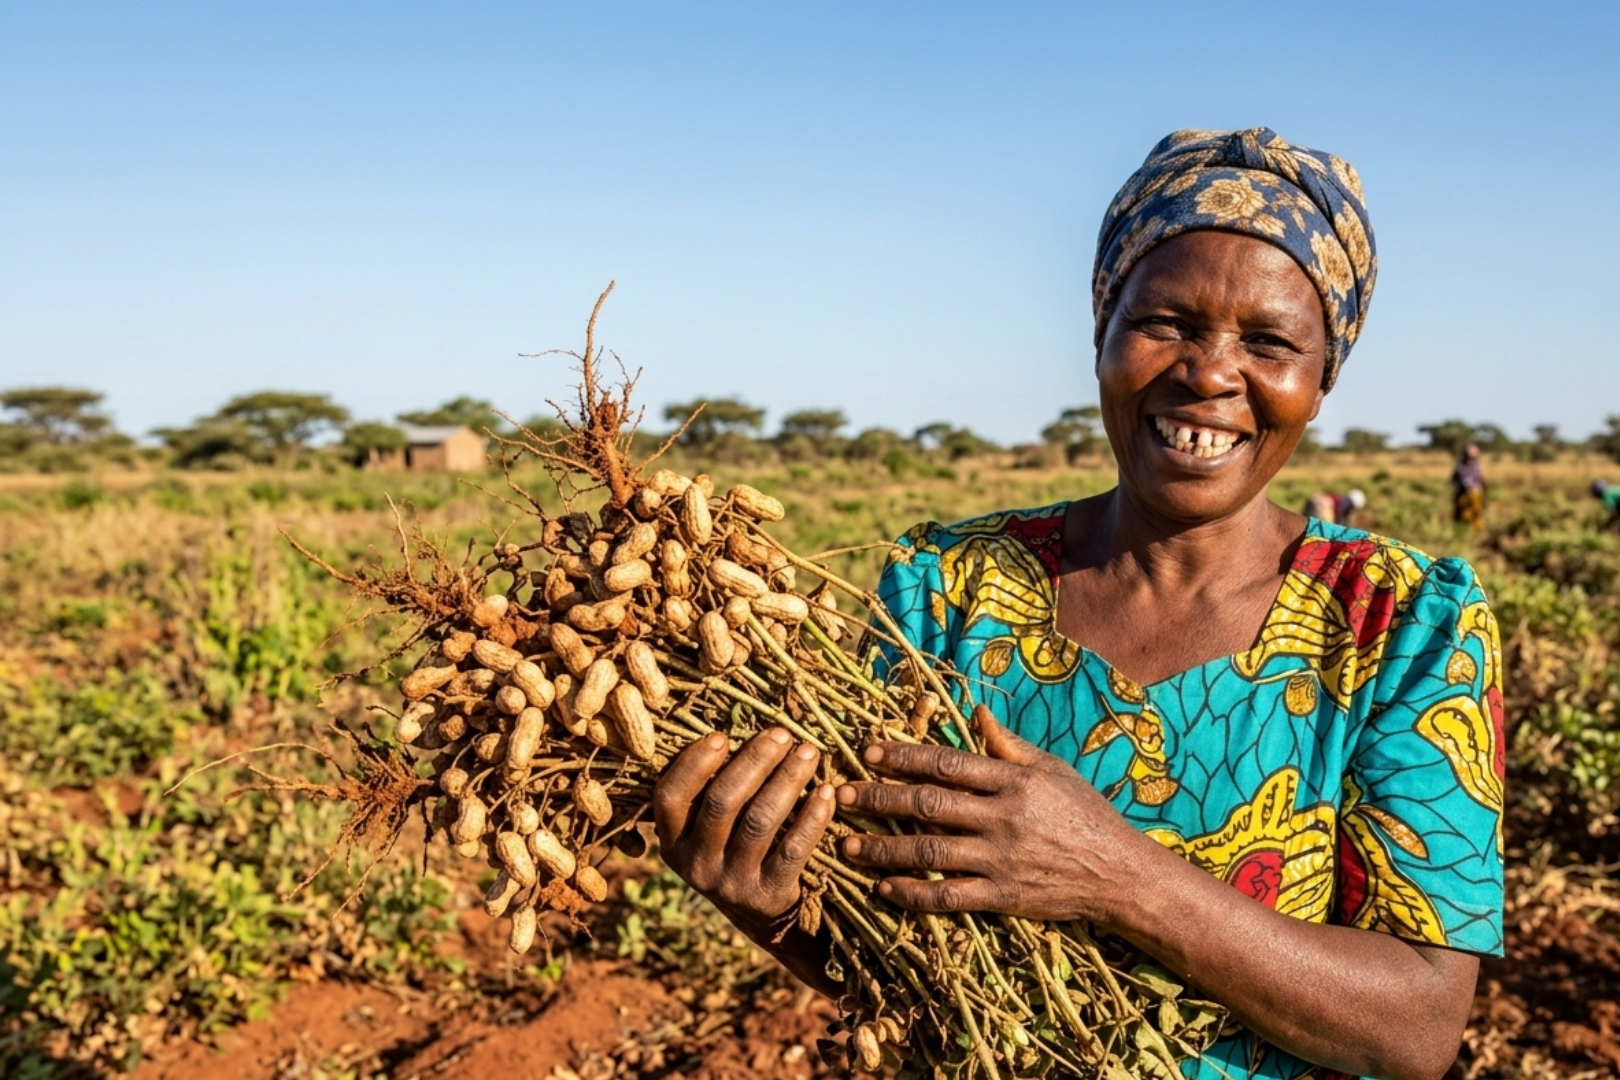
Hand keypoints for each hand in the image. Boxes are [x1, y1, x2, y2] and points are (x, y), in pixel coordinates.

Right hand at [653, 728, 834, 933]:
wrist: (761, 916)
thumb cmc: (733, 850)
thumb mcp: (705, 831)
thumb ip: (707, 793)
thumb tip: (732, 732)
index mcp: (672, 844)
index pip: (670, 797)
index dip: (693, 764)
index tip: (722, 735)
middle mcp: (696, 866)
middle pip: (722, 802)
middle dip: (755, 760)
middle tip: (782, 734)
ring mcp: (731, 884)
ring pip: (760, 820)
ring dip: (787, 779)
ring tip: (808, 752)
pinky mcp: (768, 896)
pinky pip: (793, 849)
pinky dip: (812, 817)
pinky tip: (826, 792)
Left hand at [837, 705, 1157, 924]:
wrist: (1120, 874)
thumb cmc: (1086, 815)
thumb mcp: (1053, 770)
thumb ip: (1009, 745)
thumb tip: (976, 712)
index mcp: (1013, 781)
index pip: (947, 763)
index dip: (904, 756)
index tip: (868, 752)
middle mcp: (1003, 817)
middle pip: (928, 804)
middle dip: (879, 798)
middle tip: (841, 794)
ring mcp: (1000, 859)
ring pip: (929, 851)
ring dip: (883, 847)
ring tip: (847, 844)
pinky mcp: (1002, 896)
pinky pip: (947, 896)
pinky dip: (912, 893)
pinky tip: (882, 889)